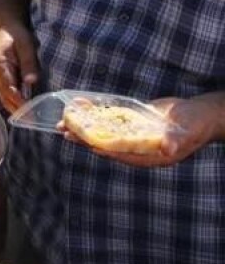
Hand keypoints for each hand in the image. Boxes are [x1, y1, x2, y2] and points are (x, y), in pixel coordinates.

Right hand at [0, 22, 38, 112]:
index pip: (9, 90)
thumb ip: (29, 63)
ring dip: (16, 109)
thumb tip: (31, 82)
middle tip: (31, 122)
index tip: (30, 112)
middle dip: (17, 111)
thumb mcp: (26, 46)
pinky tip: (27, 108)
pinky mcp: (6, 78)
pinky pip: (9, 94)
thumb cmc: (17, 35)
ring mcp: (0, 78)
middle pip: (5, 98)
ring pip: (6, 98)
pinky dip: (16, 102)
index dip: (19, 102)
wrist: (8, 27)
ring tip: (29, 119)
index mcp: (0, 67)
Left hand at [72, 93, 224, 167]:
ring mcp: (133, 135)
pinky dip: (96, 114)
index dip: (103, 148)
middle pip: (106, 144)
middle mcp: (138, 147)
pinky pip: (110, 120)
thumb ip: (175, 140)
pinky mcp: (132, 123)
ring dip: (85, 127)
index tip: (86, 144)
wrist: (201, 113)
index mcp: (149, 156)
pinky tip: (81, 107)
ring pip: (104, 132)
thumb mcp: (187, 132)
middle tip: (64, 131)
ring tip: (63, 121)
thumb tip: (167, 148)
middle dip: (85, 138)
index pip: (121, 153)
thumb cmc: (197, 125)